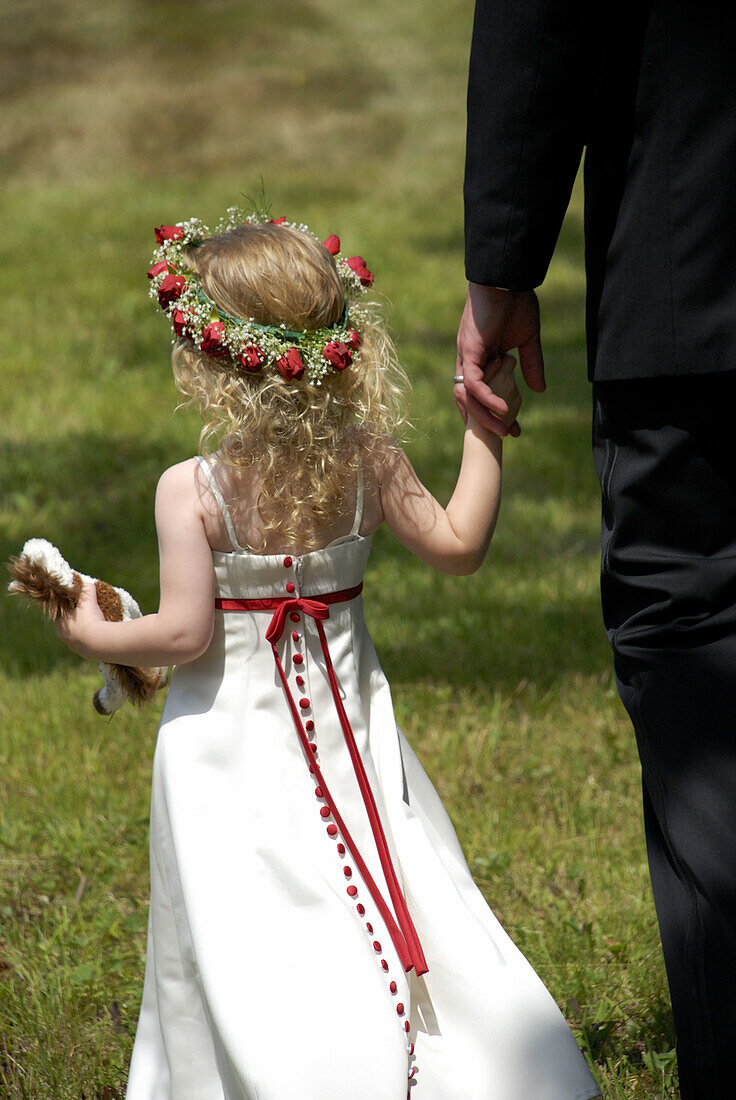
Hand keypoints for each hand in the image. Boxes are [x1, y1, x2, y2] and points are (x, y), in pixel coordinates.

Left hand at [56, 582, 105, 658]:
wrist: (98, 641)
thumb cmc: (89, 618)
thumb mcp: (88, 600)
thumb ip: (86, 590)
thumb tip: (88, 584)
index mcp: (60, 623)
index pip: (59, 614)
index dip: (67, 608)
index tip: (76, 605)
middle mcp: (64, 636)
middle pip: (67, 626)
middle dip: (75, 621)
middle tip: (86, 615)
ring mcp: (73, 646)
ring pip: (76, 637)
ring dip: (83, 632)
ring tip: (95, 626)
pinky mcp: (84, 653)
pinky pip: (86, 645)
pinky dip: (91, 640)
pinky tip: (99, 636)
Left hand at [455, 284, 544, 436]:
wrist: (507, 277)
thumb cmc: (515, 301)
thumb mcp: (527, 338)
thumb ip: (531, 364)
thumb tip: (539, 390)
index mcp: (479, 358)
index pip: (480, 393)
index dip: (492, 412)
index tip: (513, 428)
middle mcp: (467, 360)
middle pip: (468, 400)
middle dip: (486, 421)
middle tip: (507, 435)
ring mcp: (466, 356)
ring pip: (468, 395)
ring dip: (484, 415)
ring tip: (504, 429)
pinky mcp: (469, 350)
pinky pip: (474, 382)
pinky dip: (486, 397)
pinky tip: (503, 409)